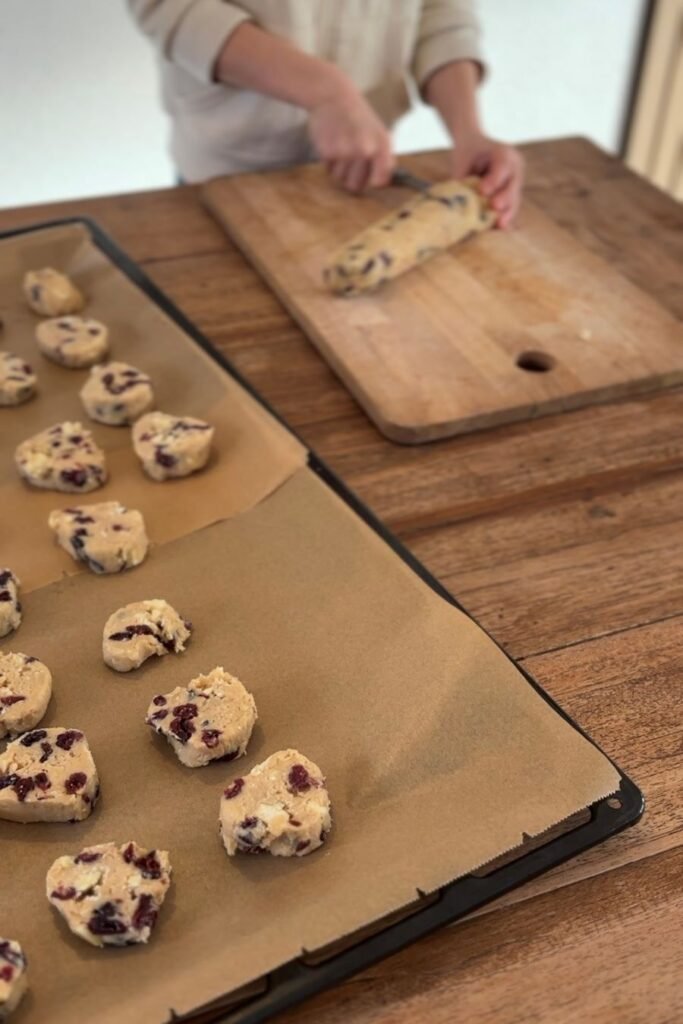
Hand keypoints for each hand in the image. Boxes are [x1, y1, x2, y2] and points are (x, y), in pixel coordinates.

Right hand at [308, 78, 394, 192]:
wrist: (334, 96)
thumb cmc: (357, 116)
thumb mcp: (379, 133)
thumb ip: (384, 158)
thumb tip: (384, 181)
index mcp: (381, 146)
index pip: (380, 181)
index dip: (374, 182)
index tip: (371, 178)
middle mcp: (365, 149)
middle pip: (356, 186)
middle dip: (352, 177)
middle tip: (351, 160)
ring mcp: (345, 151)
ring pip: (340, 179)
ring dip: (339, 169)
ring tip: (341, 149)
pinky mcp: (328, 151)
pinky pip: (328, 170)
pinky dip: (329, 161)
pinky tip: (332, 143)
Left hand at [451, 134, 523, 228]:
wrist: (474, 149)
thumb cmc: (467, 154)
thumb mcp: (463, 161)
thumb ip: (463, 179)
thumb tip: (457, 202)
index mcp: (504, 153)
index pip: (503, 166)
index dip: (494, 179)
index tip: (483, 190)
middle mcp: (515, 167)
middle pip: (513, 184)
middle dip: (505, 197)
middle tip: (495, 207)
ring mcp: (516, 183)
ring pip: (514, 199)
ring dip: (508, 213)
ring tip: (500, 224)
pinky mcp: (512, 197)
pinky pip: (510, 209)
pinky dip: (505, 218)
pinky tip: (499, 228)